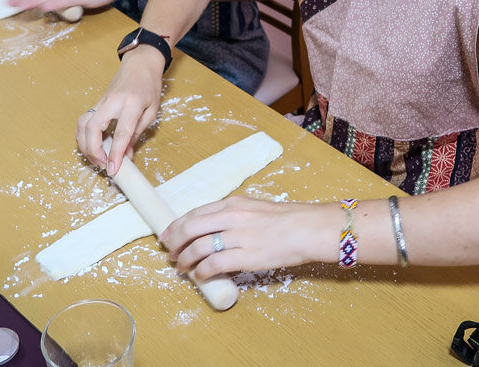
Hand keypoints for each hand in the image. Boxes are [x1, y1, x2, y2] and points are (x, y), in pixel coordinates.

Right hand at [77, 46, 166, 173]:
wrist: (140, 64)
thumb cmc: (149, 86)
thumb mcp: (151, 111)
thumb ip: (138, 133)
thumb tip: (127, 156)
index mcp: (131, 104)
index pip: (121, 133)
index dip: (116, 154)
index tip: (112, 169)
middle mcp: (112, 102)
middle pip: (93, 128)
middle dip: (93, 150)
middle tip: (102, 164)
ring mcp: (101, 101)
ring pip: (83, 124)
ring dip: (84, 144)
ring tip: (95, 158)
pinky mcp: (96, 103)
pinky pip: (84, 121)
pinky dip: (83, 136)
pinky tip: (90, 146)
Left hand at [160, 196, 334, 279]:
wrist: (309, 229)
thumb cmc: (288, 219)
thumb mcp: (256, 208)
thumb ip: (235, 216)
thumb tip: (215, 230)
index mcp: (234, 203)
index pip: (196, 213)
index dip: (178, 225)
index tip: (168, 234)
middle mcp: (232, 216)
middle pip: (190, 228)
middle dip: (175, 242)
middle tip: (169, 253)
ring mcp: (238, 236)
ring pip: (198, 247)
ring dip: (185, 259)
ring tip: (181, 267)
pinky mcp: (246, 256)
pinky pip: (214, 264)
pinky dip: (202, 271)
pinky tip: (199, 276)